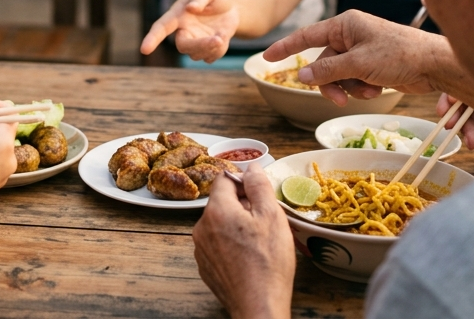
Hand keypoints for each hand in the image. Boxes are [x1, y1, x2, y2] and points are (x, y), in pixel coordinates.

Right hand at [139, 0, 240, 62]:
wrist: (232, 6)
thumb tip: (191, 8)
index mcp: (177, 15)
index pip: (161, 27)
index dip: (152, 38)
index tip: (144, 49)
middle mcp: (183, 31)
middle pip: (182, 46)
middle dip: (200, 45)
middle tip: (218, 39)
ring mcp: (195, 42)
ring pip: (196, 55)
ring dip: (212, 47)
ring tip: (222, 34)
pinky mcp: (206, 50)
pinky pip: (210, 58)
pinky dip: (219, 50)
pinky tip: (223, 37)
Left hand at [193, 165, 293, 318]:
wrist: (258, 305)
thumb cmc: (268, 263)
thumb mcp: (271, 216)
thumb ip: (259, 186)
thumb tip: (252, 167)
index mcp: (217, 210)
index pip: (224, 179)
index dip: (243, 181)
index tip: (259, 191)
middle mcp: (202, 228)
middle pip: (222, 202)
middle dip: (242, 205)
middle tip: (265, 219)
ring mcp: (201, 249)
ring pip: (219, 224)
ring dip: (237, 225)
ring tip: (259, 241)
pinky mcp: (206, 267)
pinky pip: (217, 245)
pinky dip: (231, 244)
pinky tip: (250, 257)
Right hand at [263, 10, 451, 105]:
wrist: (434, 65)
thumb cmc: (399, 54)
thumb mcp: (359, 62)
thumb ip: (328, 70)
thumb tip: (303, 75)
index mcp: (345, 25)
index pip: (307, 36)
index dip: (287, 47)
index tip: (267, 57)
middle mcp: (351, 35)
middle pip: (324, 63)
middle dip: (331, 83)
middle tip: (340, 98)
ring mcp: (361, 51)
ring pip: (339, 75)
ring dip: (350, 87)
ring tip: (368, 90)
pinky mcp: (372, 65)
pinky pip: (353, 80)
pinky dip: (362, 88)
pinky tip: (378, 87)